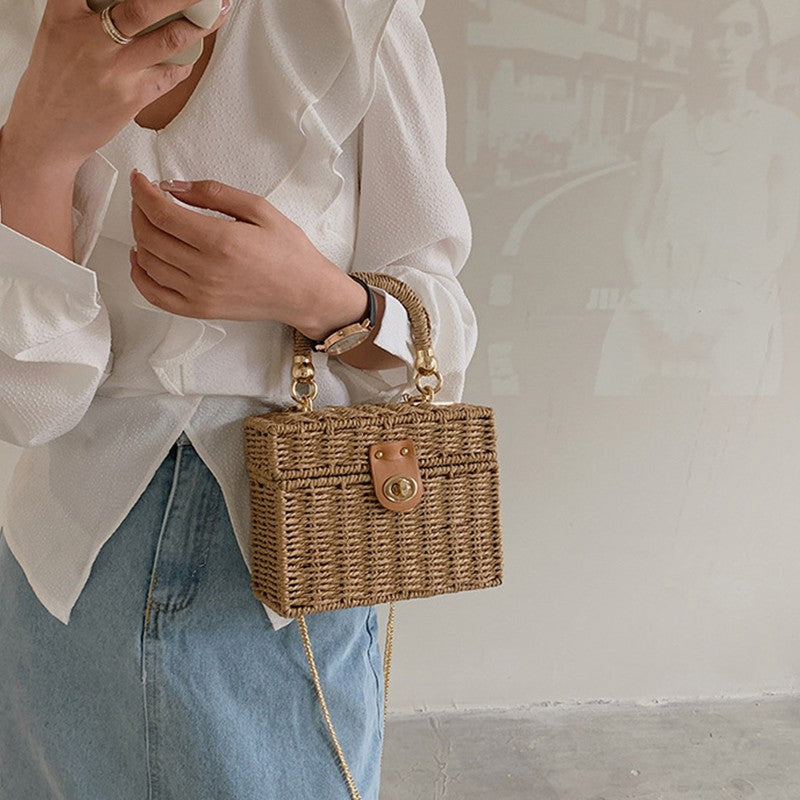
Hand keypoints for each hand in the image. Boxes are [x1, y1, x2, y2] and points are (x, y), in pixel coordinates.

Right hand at [2, 0, 229, 172]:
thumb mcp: (59, 29)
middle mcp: (91, 37)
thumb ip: (87, 8)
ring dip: (198, 26)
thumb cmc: (56, 80)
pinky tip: (193, 51)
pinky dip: (187, 60)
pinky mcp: (132, 96)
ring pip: (168, 41)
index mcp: (66, 12)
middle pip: (145, 7)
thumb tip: (129, 5)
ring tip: (214, 14)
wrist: (47, 130)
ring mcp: (115, 69)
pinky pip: (171, 74)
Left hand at [129, 171, 369, 338]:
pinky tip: (143, 258)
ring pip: (148, 262)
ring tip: (149, 222)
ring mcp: (200, 294)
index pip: (161, 213)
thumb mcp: (259, 209)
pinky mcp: (200, 310)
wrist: (305, 292)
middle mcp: (206, 270)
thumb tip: (174, 187)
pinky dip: (140, 275)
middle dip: (139, 210)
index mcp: (221, 240)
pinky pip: (155, 295)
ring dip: (140, 237)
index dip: (142, 192)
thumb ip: (214, 194)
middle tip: (146, 198)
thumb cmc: (289, 252)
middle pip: (149, 235)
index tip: (139, 179)